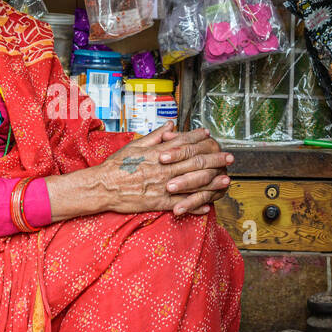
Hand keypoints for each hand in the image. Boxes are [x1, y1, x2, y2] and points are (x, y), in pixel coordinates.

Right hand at [97, 123, 233, 215]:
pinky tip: (207, 205)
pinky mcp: (158, 202)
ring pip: (191, 183)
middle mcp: (163, 168)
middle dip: (214, 159)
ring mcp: (162, 185)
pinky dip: (194, 205)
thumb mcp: (135, 145)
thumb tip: (170, 126)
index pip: (183, 143)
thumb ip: (155, 136)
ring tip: (226, 180)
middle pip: (193, 162)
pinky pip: (180, 203)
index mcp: (157, 153)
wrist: (103, 186)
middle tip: (229, 157)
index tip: (211, 136)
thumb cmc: (116, 166)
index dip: (198, 139)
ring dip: (211, 182)